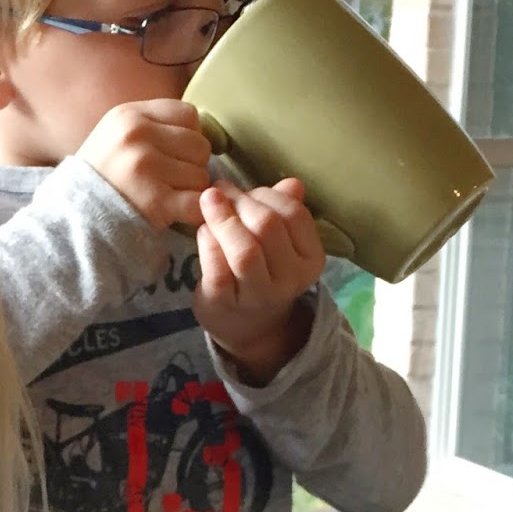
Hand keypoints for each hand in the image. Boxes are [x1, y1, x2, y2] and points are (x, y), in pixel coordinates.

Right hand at [77, 99, 212, 230]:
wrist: (69, 219)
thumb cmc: (99, 179)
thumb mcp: (115, 136)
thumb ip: (154, 126)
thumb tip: (203, 131)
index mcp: (130, 115)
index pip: (189, 115)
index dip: (187, 137)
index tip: (170, 156)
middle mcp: (138, 135)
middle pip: (200, 146)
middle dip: (191, 167)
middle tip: (168, 182)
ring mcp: (146, 168)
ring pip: (201, 176)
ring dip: (190, 192)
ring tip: (164, 198)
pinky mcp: (154, 201)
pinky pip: (196, 204)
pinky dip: (191, 214)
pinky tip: (173, 215)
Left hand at [193, 176, 324, 382]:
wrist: (247, 327)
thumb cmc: (263, 273)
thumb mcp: (281, 244)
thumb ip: (285, 211)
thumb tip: (292, 183)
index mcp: (311, 259)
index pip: (294, 214)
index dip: (266, 194)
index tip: (246, 191)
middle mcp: (290, 280)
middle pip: (267, 226)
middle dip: (239, 201)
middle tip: (218, 190)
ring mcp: (257, 295)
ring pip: (244, 249)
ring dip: (222, 219)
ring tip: (208, 203)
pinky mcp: (224, 302)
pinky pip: (216, 266)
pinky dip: (207, 242)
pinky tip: (202, 231)